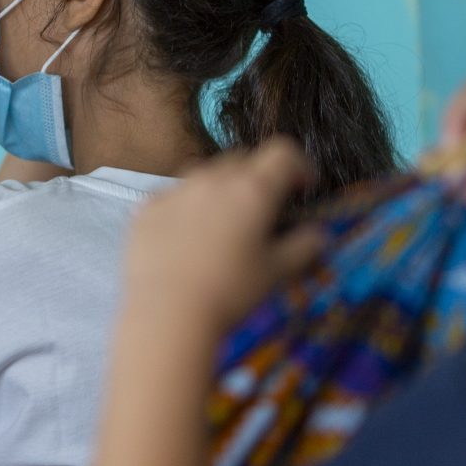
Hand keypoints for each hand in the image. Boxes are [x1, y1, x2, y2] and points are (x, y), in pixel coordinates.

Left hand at [123, 139, 324, 330]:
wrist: (166, 313)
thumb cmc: (231, 291)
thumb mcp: (277, 273)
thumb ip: (303, 247)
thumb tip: (318, 234)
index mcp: (252, 188)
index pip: (283, 152)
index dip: (299, 165)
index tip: (304, 188)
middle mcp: (213, 177)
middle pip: (243, 160)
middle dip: (259, 178)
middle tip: (264, 211)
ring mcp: (176, 189)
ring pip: (205, 174)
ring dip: (221, 190)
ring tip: (223, 225)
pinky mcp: (147, 208)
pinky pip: (174, 196)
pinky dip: (187, 208)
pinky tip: (186, 239)